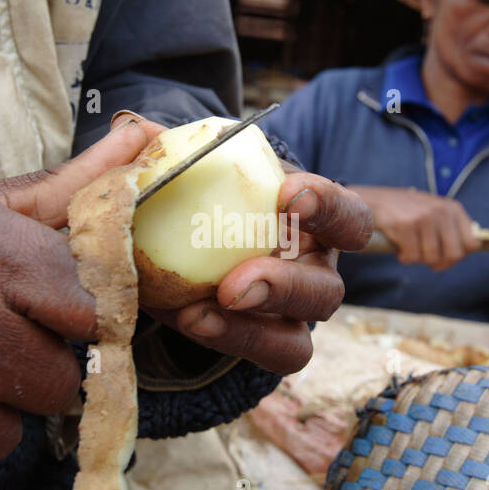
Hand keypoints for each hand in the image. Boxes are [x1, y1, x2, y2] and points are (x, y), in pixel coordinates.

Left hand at [116, 114, 372, 375]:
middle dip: (284, 287)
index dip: (328, 207)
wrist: (180, 245)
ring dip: (252, 328)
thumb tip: (139, 133)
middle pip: (326, 290)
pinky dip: (227, 341)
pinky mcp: (261, 346)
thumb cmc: (201, 196)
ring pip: (297, 341)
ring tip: (201, 313)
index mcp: (315, 223)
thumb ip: (171, 151)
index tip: (288, 195)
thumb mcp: (196, 169)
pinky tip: (189, 319)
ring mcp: (289, 319)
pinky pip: (258, 356)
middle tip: (235, 284)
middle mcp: (313, 273)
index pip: (348, 217)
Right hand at [348, 185, 483, 269]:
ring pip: (431, 258)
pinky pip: (412, 257)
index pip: (472, 243)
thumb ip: (452, 227)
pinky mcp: (405, 227)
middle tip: (428, 260)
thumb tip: (473, 248)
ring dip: (419, 259)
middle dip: (440, 263)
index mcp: (453, 209)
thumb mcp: (435, 211)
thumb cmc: (406, 210)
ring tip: (410, 248)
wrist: (375, 200)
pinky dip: (405, 257)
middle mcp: (441, 212)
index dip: (460, 255)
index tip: (446, 256)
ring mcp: (423, 219)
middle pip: (454, 255)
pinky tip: (400, 247)